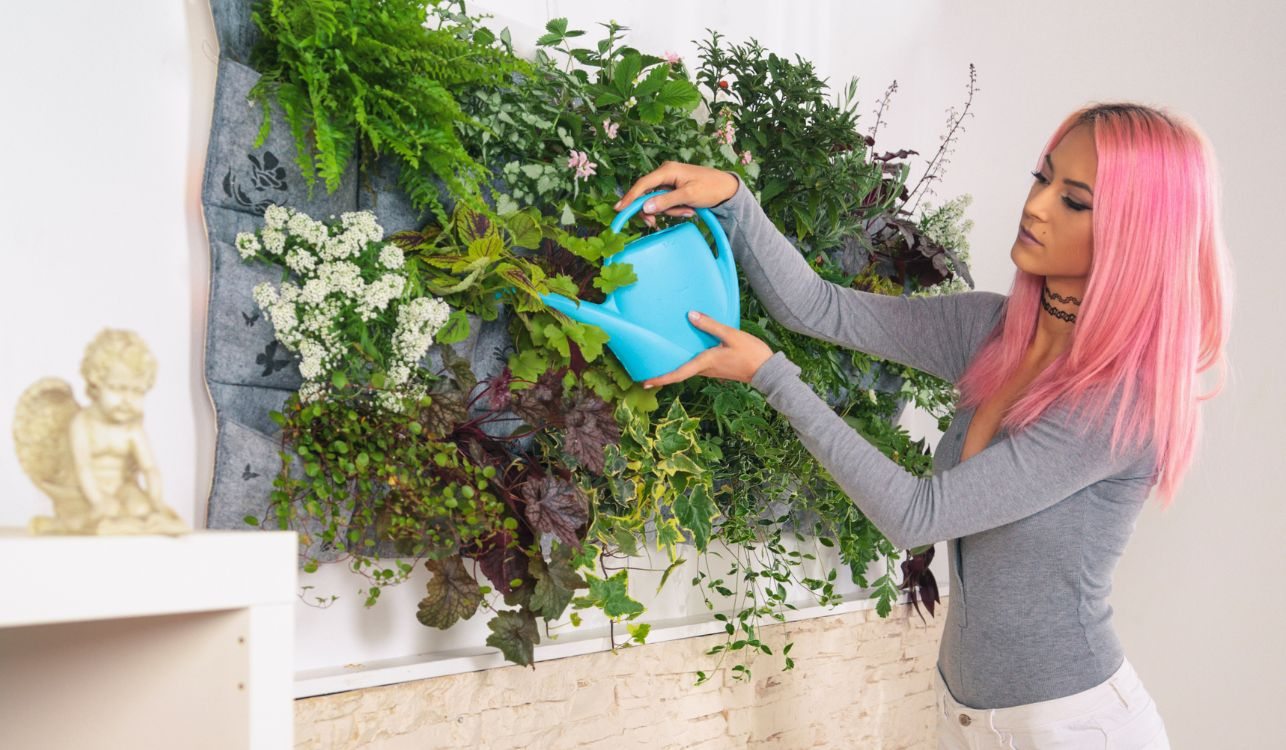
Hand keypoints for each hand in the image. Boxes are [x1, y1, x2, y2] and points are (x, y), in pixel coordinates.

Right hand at [614, 161, 739, 228]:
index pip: (643, 184)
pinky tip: (688, 210)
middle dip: (655, 210)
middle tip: (656, 224)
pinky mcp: (673, 189)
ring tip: (688, 212)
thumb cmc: (710, 188)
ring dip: (670, 211)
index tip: (618, 209)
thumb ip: (666, 201)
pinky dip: (675, 209)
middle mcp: (665, 173)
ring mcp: (669, 181)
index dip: (629, 197)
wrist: (727, 189)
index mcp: (668, 170)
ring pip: (657, 201)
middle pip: (647, 194)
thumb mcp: (689, 196)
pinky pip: (666, 202)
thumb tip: (645, 207)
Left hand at [642, 310, 774, 388]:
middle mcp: (706, 370)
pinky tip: (688, 352)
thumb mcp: (731, 335)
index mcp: (705, 362)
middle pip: (680, 373)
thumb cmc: (751, 353)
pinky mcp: (718, 369)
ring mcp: (712, 371)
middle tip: (647, 372)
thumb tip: (691, 315)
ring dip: (676, 368)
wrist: (768, 370)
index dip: (660, 378)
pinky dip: (688, 363)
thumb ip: (710, 325)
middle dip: (664, 373)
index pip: (678, 373)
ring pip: (689, 370)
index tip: (644, 383)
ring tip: (663, 360)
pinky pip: (698, 366)